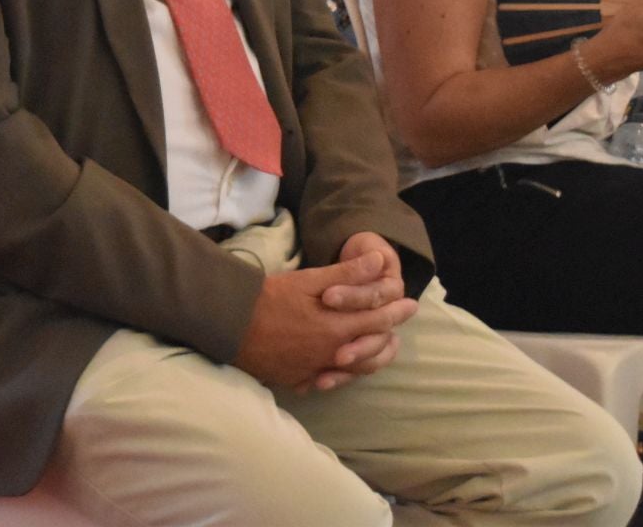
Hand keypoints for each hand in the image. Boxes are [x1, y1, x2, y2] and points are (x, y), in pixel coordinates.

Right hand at [235, 249, 418, 392]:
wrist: (231, 324)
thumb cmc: (270, 297)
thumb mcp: (309, 280)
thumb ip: (347, 273)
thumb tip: (380, 262)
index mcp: (337, 328)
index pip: (378, 320)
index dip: (397, 311)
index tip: (411, 304)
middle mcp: (331, 355)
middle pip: (372, 348)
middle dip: (391, 333)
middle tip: (401, 323)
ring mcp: (315, 371)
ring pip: (355, 370)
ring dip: (373, 357)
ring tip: (382, 347)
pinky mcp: (298, 380)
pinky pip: (329, 381)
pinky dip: (344, 373)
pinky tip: (345, 365)